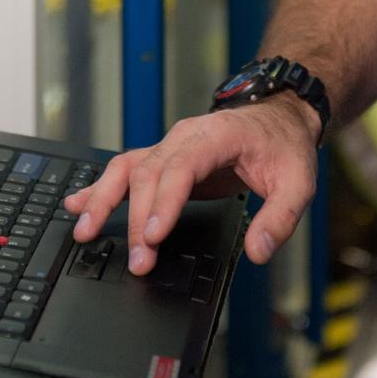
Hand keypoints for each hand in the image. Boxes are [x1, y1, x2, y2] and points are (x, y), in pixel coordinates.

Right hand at [64, 95, 318, 273]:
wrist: (277, 116)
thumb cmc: (284, 146)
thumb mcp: (299, 182)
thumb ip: (280, 217)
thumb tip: (258, 251)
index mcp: (217, 135)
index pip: (182, 167)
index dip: (164, 201)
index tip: (153, 235)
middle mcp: (185, 136)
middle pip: (149, 173)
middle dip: (137, 219)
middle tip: (138, 261)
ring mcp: (170, 145)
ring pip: (128, 168)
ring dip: (104, 200)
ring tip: (85, 231)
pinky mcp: (163, 157)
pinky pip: (126, 168)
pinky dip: (100, 187)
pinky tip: (77, 204)